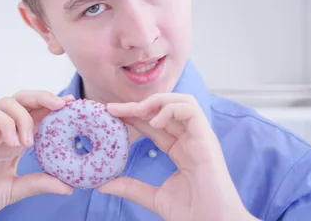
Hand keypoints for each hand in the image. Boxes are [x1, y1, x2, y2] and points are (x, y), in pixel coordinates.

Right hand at [0, 91, 74, 220]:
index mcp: (14, 140)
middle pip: (24, 100)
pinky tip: (12, 142)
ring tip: (29, 141)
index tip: (72, 105)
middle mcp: (1, 130)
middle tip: (60, 105)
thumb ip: (39, 183)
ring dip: (24, 116)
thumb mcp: (15, 190)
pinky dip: (5, 123)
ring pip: (7, 102)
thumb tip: (69, 185)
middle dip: (44, 97)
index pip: (37, 114)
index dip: (54, 106)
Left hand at [99, 93, 257, 220]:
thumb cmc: (193, 214)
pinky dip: (171, 109)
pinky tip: (154, 121)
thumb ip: (131, 187)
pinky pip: (191, 111)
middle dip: (137, 105)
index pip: (154, 124)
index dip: (133, 117)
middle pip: (164, 110)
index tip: (111, 115)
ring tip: (136, 111)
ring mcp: (200, 138)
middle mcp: (190, 140)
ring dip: (157, 101)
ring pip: (181, 102)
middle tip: (113, 109)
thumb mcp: (155, 197)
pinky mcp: (207, 140)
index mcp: (180, 150)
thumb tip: (103, 184)